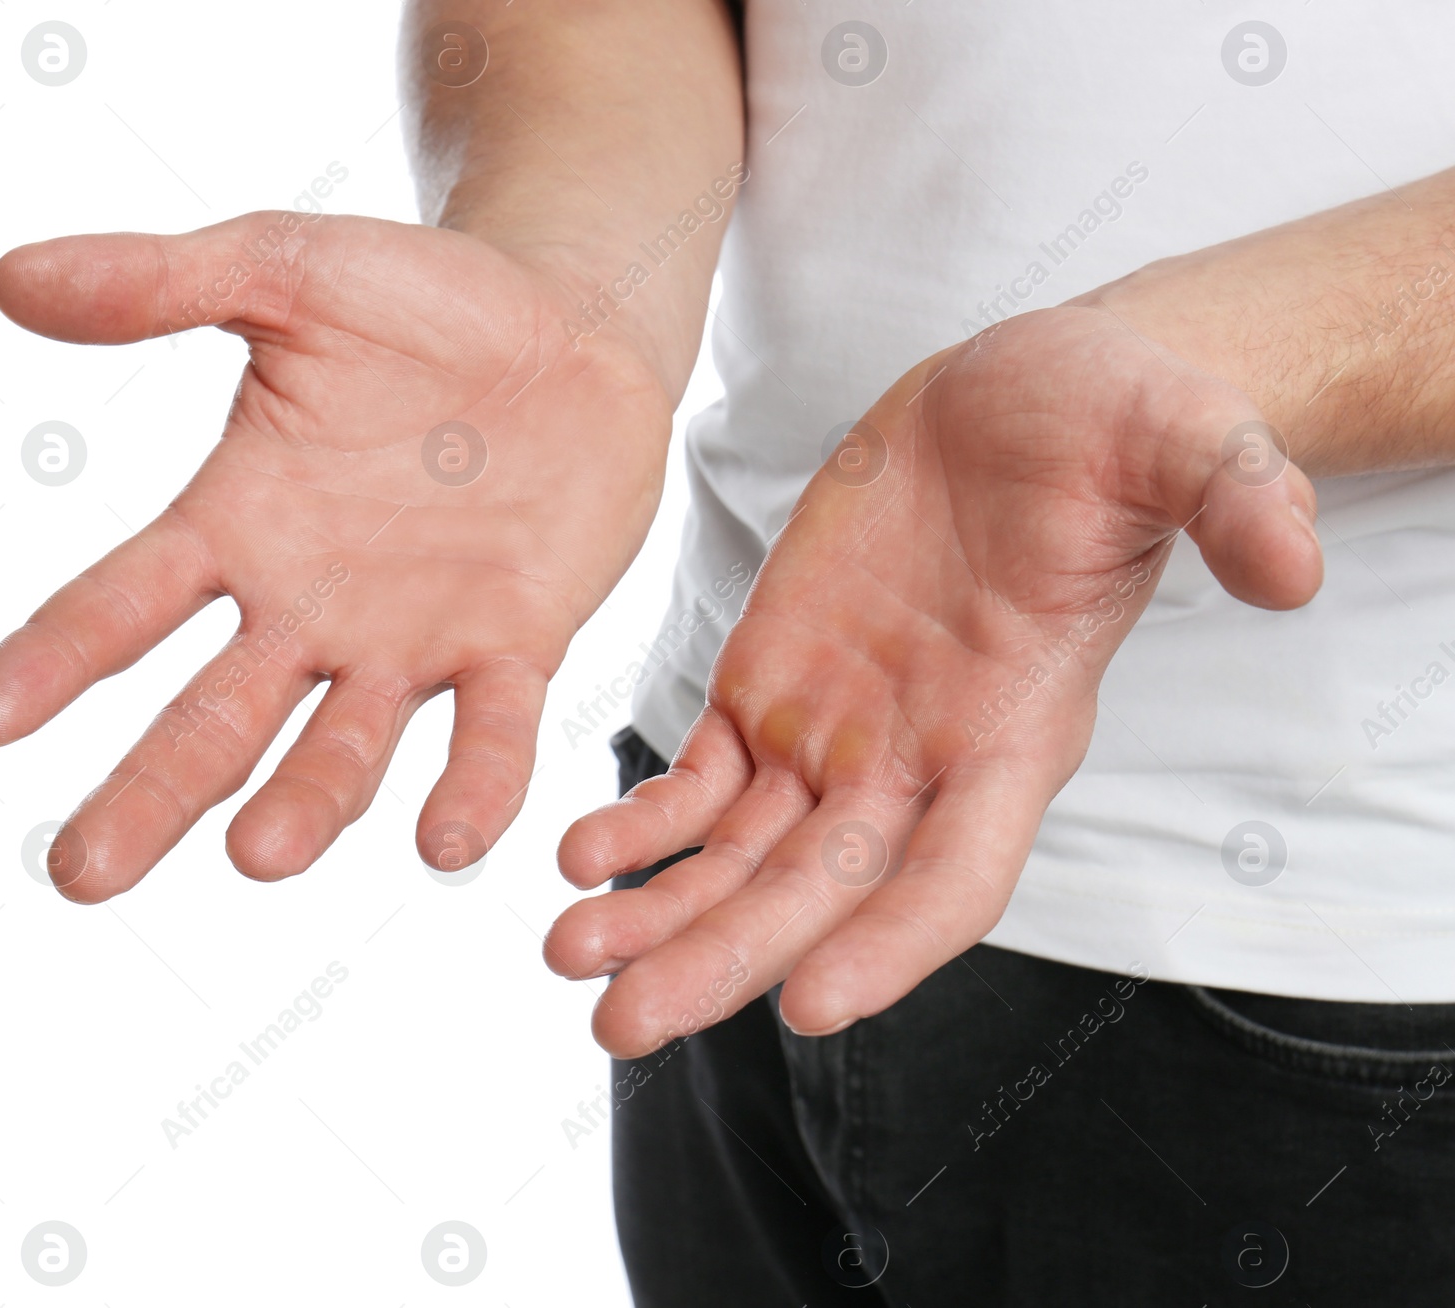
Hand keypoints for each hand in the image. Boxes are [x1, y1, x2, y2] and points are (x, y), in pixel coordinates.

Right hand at [0, 211, 670, 901]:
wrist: (573, 325)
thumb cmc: (427, 303)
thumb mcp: (288, 271)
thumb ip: (164, 283)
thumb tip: (12, 278)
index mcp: (240, 523)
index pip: (123, 604)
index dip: (56, 659)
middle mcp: (312, 606)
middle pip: (212, 718)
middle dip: (149, 794)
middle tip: (85, 873)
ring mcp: (413, 638)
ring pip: (343, 746)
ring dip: (305, 803)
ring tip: (261, 854)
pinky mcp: (516, 644)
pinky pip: (491, 731)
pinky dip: (473, 785)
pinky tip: (448, 842)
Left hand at [548, 305, 1322, 1055]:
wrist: (1018, 396)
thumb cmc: (1110, 424)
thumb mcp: (1186, 436)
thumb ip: (1235, 498)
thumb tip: (1292, 564)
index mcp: (1015, 730)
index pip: (956, 874)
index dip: (890, 945)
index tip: (808, 1005)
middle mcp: (918, 761)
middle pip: (816, 897)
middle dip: (722, 962)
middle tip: (623, 1028)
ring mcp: (837, 733)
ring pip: (738, 858)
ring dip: (657, 914)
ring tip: (568, 957)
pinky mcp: (771, 687)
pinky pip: (698, 781)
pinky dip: (642, 822)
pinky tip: (579, 856)